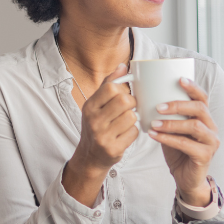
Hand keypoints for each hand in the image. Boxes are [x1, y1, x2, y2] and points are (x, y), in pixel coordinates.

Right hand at [63, 64, 138, 206]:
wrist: (90, 157)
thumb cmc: (96, 126)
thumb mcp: (96, 105)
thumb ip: (109, 85)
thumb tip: (123, 66)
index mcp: (89, 106)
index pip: (111, 87)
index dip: (122, 89)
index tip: (123, 95)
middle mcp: (94, 120)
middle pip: (124, 101)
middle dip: (132, 103)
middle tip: (129, 109)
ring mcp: (103, 136)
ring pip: (132, 117)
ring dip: (133, 119)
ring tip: (125, 123)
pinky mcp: (113, 149)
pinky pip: (134, 133)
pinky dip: (133, 132)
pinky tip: (125, 134)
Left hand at [147, 78, 218, 205]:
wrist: (185, 178)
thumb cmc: (178, 151)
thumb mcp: (172, 130)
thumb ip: (167, 116)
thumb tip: (146, 98)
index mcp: (205, 118)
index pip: (203, 98)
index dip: (193, 87)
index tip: (179, 79)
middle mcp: (212, 128)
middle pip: (200, 109)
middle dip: (178, 105)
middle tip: (158, 106)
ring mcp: (211, 142)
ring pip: (195, 126)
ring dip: (172, 123)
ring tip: (154, 122)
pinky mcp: (205, 156)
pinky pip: (187, 144)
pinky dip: (169, 139)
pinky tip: (155, 135)